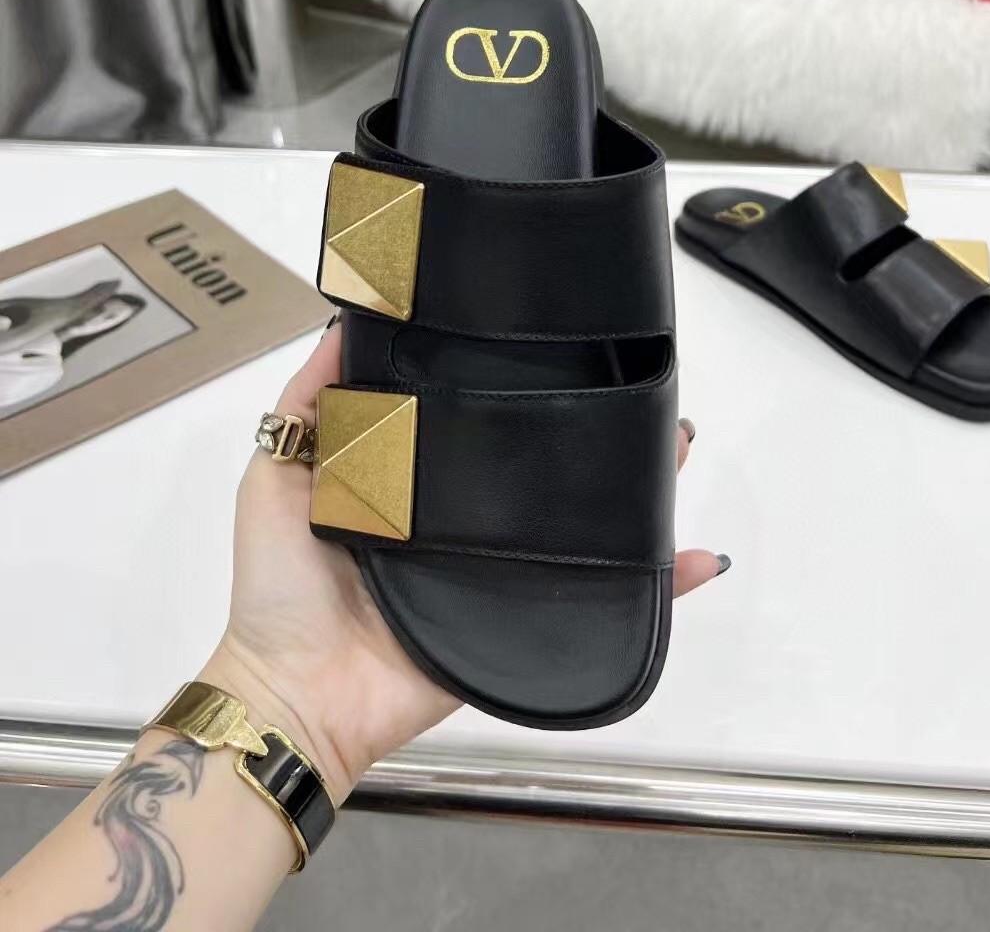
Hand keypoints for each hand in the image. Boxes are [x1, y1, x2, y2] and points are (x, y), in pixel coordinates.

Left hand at [202, 323, 724, 804]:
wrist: (300, 694)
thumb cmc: (280, 584)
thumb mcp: (273, 474)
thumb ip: (307, 404)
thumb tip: (346, 319)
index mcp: (410, 480)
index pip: (473, 419)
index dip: (513, 383)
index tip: (552, 337)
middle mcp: (459, 518)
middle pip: (536, 466)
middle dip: (589, 428)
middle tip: (637, 386)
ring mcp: (492, 568)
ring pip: (575, 522)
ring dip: (632, 489)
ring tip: (677, 443)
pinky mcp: (515, 619)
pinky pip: (594, 600)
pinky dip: (652, 587)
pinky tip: (692, 557)